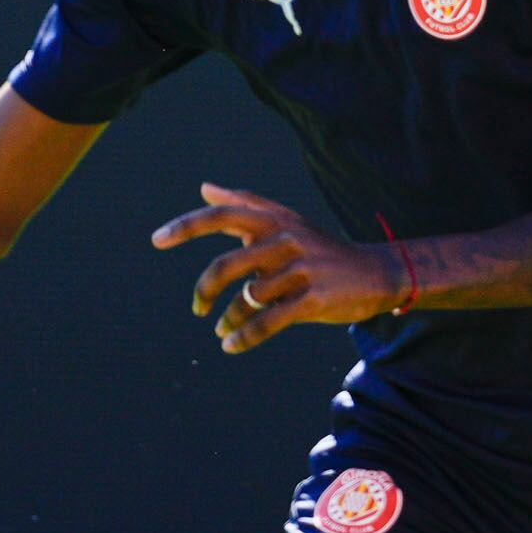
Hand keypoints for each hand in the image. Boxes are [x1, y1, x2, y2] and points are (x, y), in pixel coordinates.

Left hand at [156, 185, 403, 354]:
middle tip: (197, 308)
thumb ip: (244, 204)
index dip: (187, 226)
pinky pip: (267, 322)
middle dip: (204, 289)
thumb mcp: (286, 220)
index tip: (157, 240)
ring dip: (229, 319)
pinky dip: (244, 337)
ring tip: (222, 330)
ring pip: (247, 298)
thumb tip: (205, 187)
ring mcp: (301, 269)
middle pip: (228, 264)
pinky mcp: (313, 299)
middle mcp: (286, 239)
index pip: (223, 215)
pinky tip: (231, 345)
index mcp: (275, 219)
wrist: (375, 273)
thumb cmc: (319, 248)